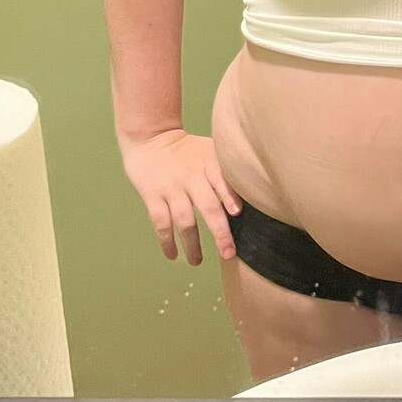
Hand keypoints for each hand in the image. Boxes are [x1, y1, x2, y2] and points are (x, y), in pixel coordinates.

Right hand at [121, 128, 241, 263]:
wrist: (151, 139)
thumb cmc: (189, 152)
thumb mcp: (210, 152)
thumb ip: (227, 173)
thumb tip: (251, 201)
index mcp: (209, 165)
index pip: (222, 179)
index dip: (230, 195)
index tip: (236, 212)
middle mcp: (191, 177)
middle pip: (207, 206)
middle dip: (219, 232)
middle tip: (228, 254)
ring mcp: (171, 188)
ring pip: (184, 220)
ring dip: (192, 244)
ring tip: (197, 262)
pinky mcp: (152, 196)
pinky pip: (160, 222)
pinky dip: (166, 241)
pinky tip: (173, 255)